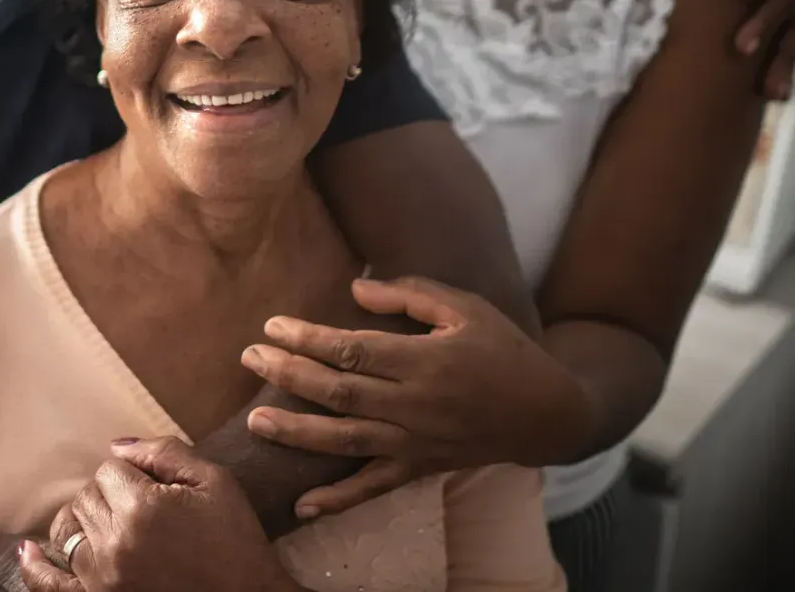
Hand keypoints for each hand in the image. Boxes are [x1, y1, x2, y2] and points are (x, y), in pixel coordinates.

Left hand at [20, 439, 293, 591]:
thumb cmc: (235, 541)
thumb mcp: (214, 482)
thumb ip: (165, 453)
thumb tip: (116, 445)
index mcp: (143, 508)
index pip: (110, 469)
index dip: (133, 474)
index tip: (157, 489)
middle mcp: (115, 544)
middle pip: (87, 497)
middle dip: (110, 495)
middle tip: (143, 510)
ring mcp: (102, 579)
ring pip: (69, 530)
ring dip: (84, 522)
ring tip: (107, 524)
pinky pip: (53, 585)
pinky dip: (37, 568)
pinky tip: (28, 552)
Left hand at [239, 276, 593, 519]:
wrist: (545, 412)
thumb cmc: (503, 350)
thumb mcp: (466, 307)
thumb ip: (410, 294)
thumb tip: (353, 290)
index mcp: (425, 360)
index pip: (353, 349)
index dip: (308, 338)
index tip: (273, 325)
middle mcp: (416, 405)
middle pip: (340, 392)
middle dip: (289, 376)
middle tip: (249, 358)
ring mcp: (416, 442)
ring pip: (347, 441)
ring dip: (298, 433)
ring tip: (256, 421)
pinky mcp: (420, 468)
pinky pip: (374, 488)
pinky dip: (338, 499)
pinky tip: (302, 505)